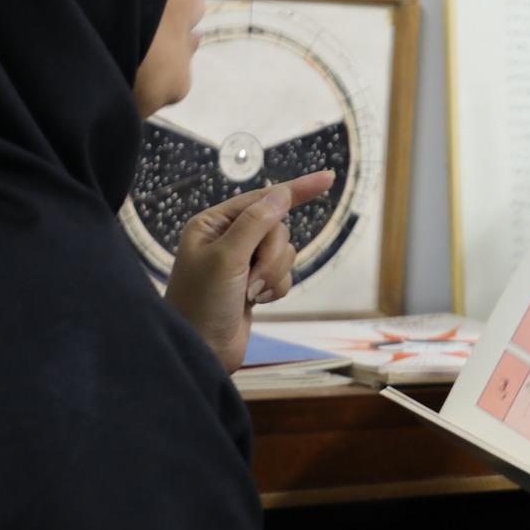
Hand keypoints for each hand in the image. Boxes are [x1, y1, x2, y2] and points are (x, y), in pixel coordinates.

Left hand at [165, 171, 334, 371]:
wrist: (201, 351)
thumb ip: (256, 223)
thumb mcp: (226, 258)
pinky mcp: (255, 284)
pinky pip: (284, 274)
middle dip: (270, 255)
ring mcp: (242, 262)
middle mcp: (228, 239)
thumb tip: (281, 194)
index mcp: (213, 224)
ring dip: (273, 274)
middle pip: (276, 229)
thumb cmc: (202, 302)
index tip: (328, 178)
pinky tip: (257, 303)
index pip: (262, 198)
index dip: (296, 189)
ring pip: (283, 252)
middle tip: (250, 279)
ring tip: (250, 293)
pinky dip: (276, 288)